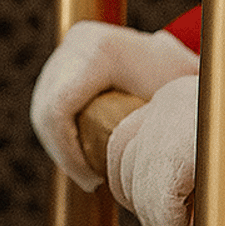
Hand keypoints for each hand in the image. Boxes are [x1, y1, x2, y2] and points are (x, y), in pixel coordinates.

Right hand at [30, 21, 200, 191]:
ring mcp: (65, 50)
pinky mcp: (62, 60)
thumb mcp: (177, 101)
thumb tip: (155, 168)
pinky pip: (47, 103)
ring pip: (42, 108)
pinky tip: (79, 154)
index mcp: (99, 51)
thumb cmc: (182, 83)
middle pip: (45, 110)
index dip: (67, 152)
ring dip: (58, 145)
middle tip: (87, 181)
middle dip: (61, 152)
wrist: (180, 55)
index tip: (92, 181)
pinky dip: (59, 132)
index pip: (59, 109)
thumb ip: (163, 123)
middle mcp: (75, 44)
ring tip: (84, 172)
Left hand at [106, 75, 224, 225]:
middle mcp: (173, 99)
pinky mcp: (191, 147)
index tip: (167, 218)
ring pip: (139, 188)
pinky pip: (161, 202)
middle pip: (122, 163)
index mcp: (185, 96)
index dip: (136, 187)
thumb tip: (152, 207)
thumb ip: (193, 168)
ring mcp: (179, 120)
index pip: (125, 142)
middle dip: (144, 208)